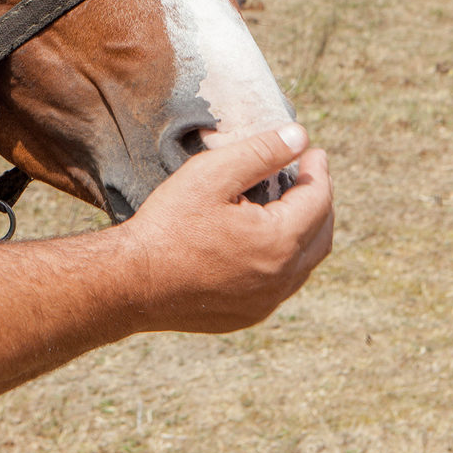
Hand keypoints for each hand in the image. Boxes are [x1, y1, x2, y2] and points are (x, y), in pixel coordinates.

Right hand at [120, 124, 333, 333]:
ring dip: (305, 232)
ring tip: (291, 206)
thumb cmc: (168, 224)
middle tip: (308, 176)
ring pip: (303, 264)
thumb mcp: (211, 174)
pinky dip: (285, 259)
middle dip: (319, 201)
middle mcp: (281, 278)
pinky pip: (280, 285)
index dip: (318, 171)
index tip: (314, 151)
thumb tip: (300, 137)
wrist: (131, 282)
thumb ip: (260, 152)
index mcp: (279, 241)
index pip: (318, 199)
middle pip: (320, 234)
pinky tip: (265, 244)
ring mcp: (265, 302)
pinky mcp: (247, 315)